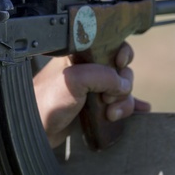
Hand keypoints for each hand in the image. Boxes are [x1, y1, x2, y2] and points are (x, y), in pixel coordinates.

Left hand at [0, 43, 149, 161]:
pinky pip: (119, 104)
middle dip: (123, 85)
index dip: (121, 53)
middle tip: (108, 98)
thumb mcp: (74, 80)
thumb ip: (103, 75)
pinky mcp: (93, 107)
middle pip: (121, 70)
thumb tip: (123, 84)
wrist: (33, 130)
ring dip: (124, 102)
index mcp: (79, 55)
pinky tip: (141, 111)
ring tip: (110, 114)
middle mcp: (87, 70)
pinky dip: (130, 107)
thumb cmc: (45, 102)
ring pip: (122, 90)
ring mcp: (91, 89)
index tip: (120, 62)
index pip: (110, 44)